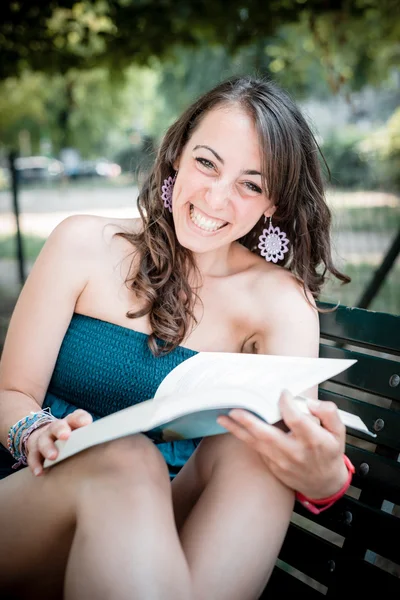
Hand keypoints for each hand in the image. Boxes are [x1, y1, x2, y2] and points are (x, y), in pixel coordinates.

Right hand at [26, 409, 92, 475]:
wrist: (43, 433)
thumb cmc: (70, 437)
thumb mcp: (80, 434)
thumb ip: (93, 437)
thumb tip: (116, 447)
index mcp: (71, 423)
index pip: (76, 417)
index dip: (80, 419)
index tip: (86, 423)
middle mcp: (56, 428)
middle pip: (57, 425)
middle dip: (61, 430)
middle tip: (66, 436)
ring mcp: (44, 437)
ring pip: (43, 440)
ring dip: (48, 448)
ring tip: (53, 457)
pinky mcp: (34, 449)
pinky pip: (32, 456)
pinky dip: (35, 464)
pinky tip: (40, 472)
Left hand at [217, 390, 347, 498]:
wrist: (324, 484)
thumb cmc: (329, 453)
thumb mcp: (339, 432)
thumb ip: (329, 413)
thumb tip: (310, 403)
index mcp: (313, 440)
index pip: (296, 419)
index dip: (287, 404)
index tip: (282, 392)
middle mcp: (295, 452)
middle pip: (268, 435)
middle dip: (249, 422)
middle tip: (234, 410)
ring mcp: (281, 462)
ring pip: (256, 444)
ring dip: (238, 430)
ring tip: (222, 417)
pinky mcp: (272, 467)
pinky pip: (257, 450)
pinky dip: (244, 438)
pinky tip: (233, 427)